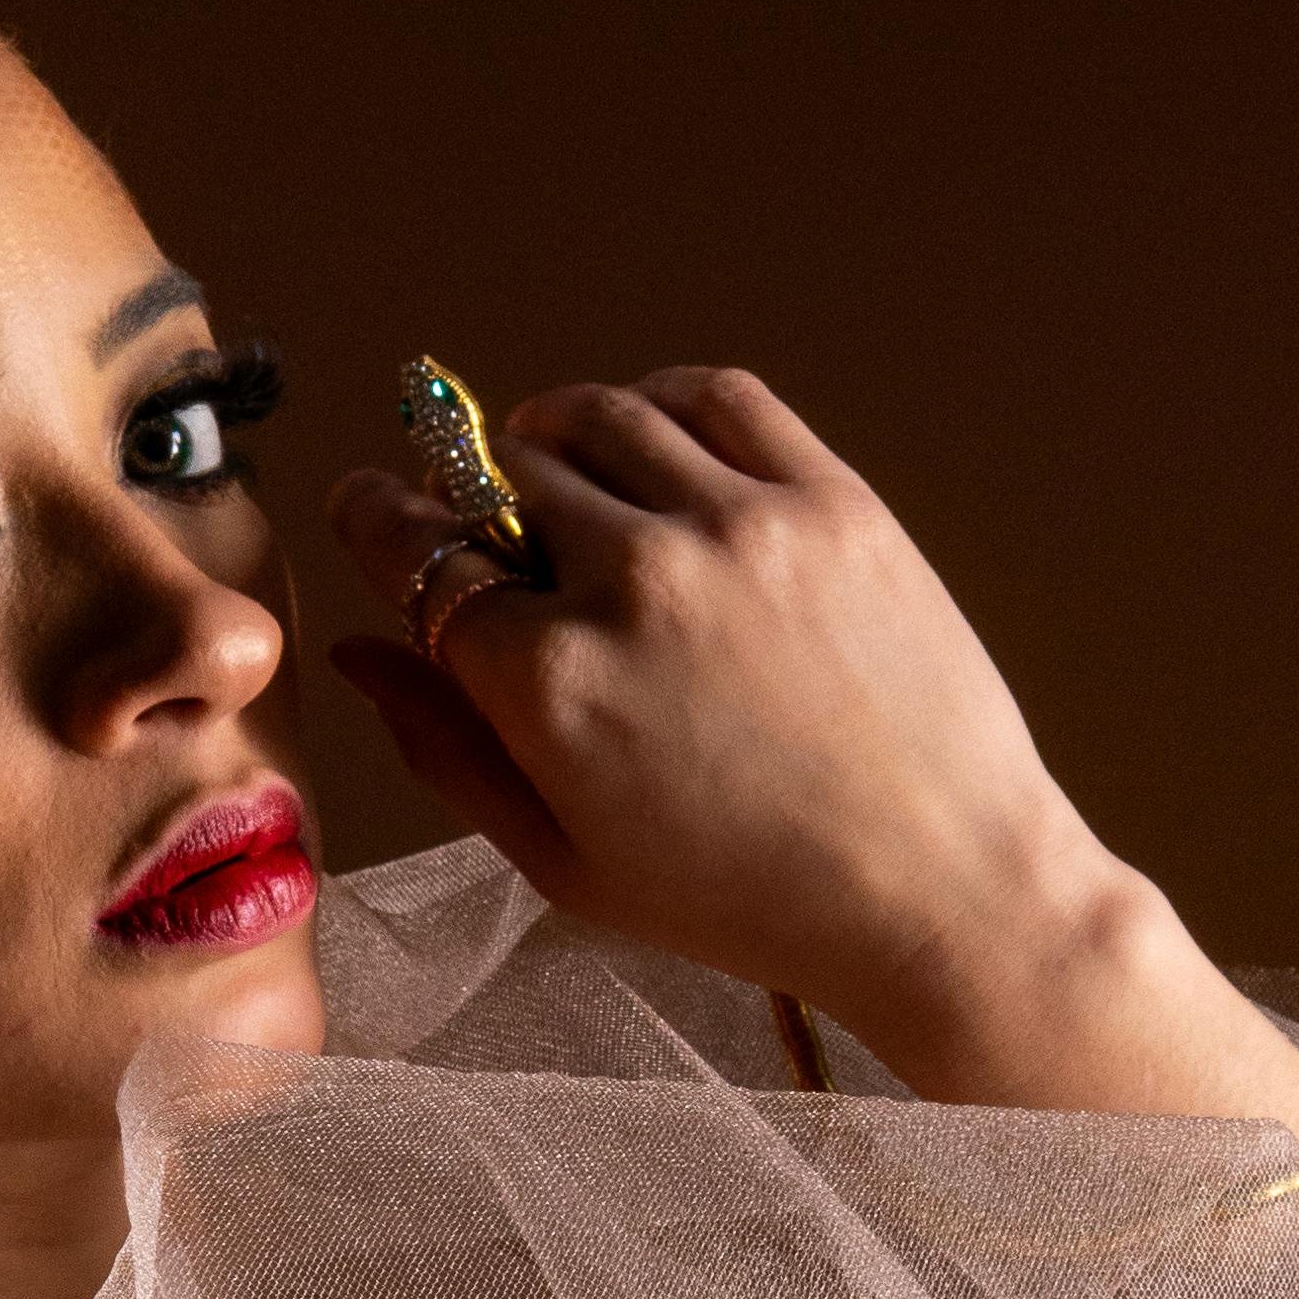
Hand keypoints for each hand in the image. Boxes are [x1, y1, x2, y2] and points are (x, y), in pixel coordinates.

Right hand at [327, 365, 1118, 1047]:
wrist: (942, 891)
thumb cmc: (750, 903)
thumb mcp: (566, 863)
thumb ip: (447, 750)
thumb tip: (357, 651)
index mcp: (550, 684)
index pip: (417, 552)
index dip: (375, 519)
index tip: (368, 505)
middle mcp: (633, 584)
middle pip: (499, 478)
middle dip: (471, 497)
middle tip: (493, 532)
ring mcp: (738, 527)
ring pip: (596, 418)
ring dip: (553, 436)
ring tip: (561, 475)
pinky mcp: (830, 500)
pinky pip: (715, 396)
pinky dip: (659, 403)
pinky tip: (652, 447)